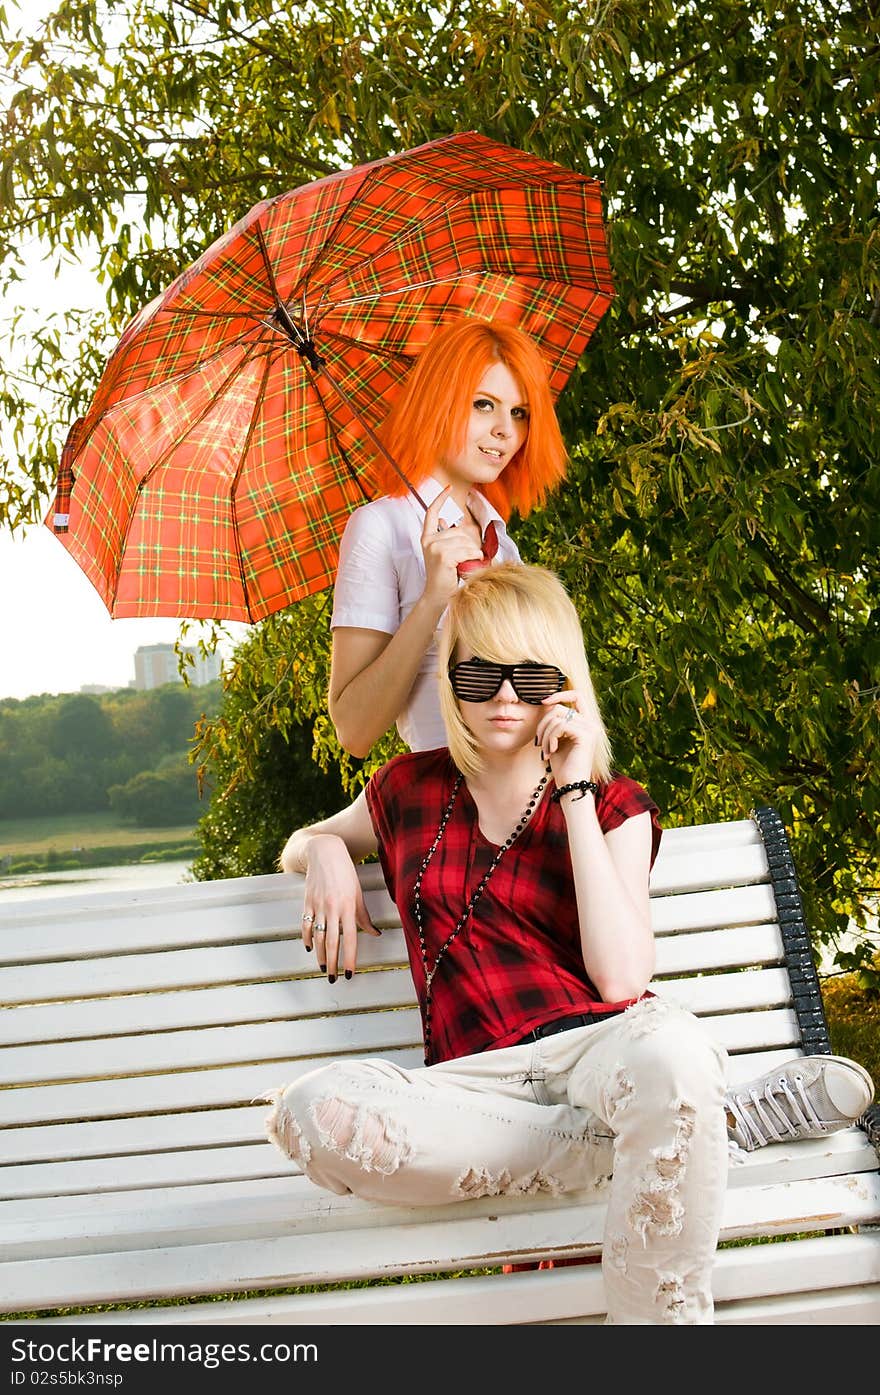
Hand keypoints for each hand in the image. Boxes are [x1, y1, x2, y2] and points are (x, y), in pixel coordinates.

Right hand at [300, 834, 380, 981]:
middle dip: (333, 963)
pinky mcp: (307, 902)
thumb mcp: (358, 894)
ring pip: (319, 937)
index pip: (350, 939)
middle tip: (334, 979)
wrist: (325, 853)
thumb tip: (375, 934)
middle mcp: (333, 908)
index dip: (349, 958)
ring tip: (323, 969)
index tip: (349, 974)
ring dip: (320, 955)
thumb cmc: (346, 874)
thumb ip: (364, 916)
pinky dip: (307, 938)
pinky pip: (306, 925)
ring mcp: (318, 905)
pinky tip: (310, 949)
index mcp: (348, 907)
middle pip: (333, 942)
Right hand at [419, 487, 483, 606]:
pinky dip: (473, 559)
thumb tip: (446, 519)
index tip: (449, 487)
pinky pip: (467, 551)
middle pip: (460, 532)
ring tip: (466, 565)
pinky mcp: (443, 556)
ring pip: (466, 542)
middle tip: (465, 560)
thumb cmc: (445, 575)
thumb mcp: (444, 552)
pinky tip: (467, 566)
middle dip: (469, 545)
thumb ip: (445, 536)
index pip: (432, 512)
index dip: (440, 498)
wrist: (438, 595)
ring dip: (473, 554)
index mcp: (427, 537)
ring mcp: (435, 548)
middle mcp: (429, 540)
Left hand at [536, 691, 601, 790]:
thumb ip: (554, 723)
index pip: (577, 695)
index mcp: (586, 723)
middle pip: (560, 707)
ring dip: (544, 734)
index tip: (543, 701)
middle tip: (538, 742)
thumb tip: (545, 704)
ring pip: (557, 717)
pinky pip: (560, 726)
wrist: (570, 786)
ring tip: (544, 750)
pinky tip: (551, 751)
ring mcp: (591, 729)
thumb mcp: (556, 740)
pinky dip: (550, 738)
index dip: (559, 694)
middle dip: (543, 723)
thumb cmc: (562, 766)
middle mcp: (591, 723)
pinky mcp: (586, 736)